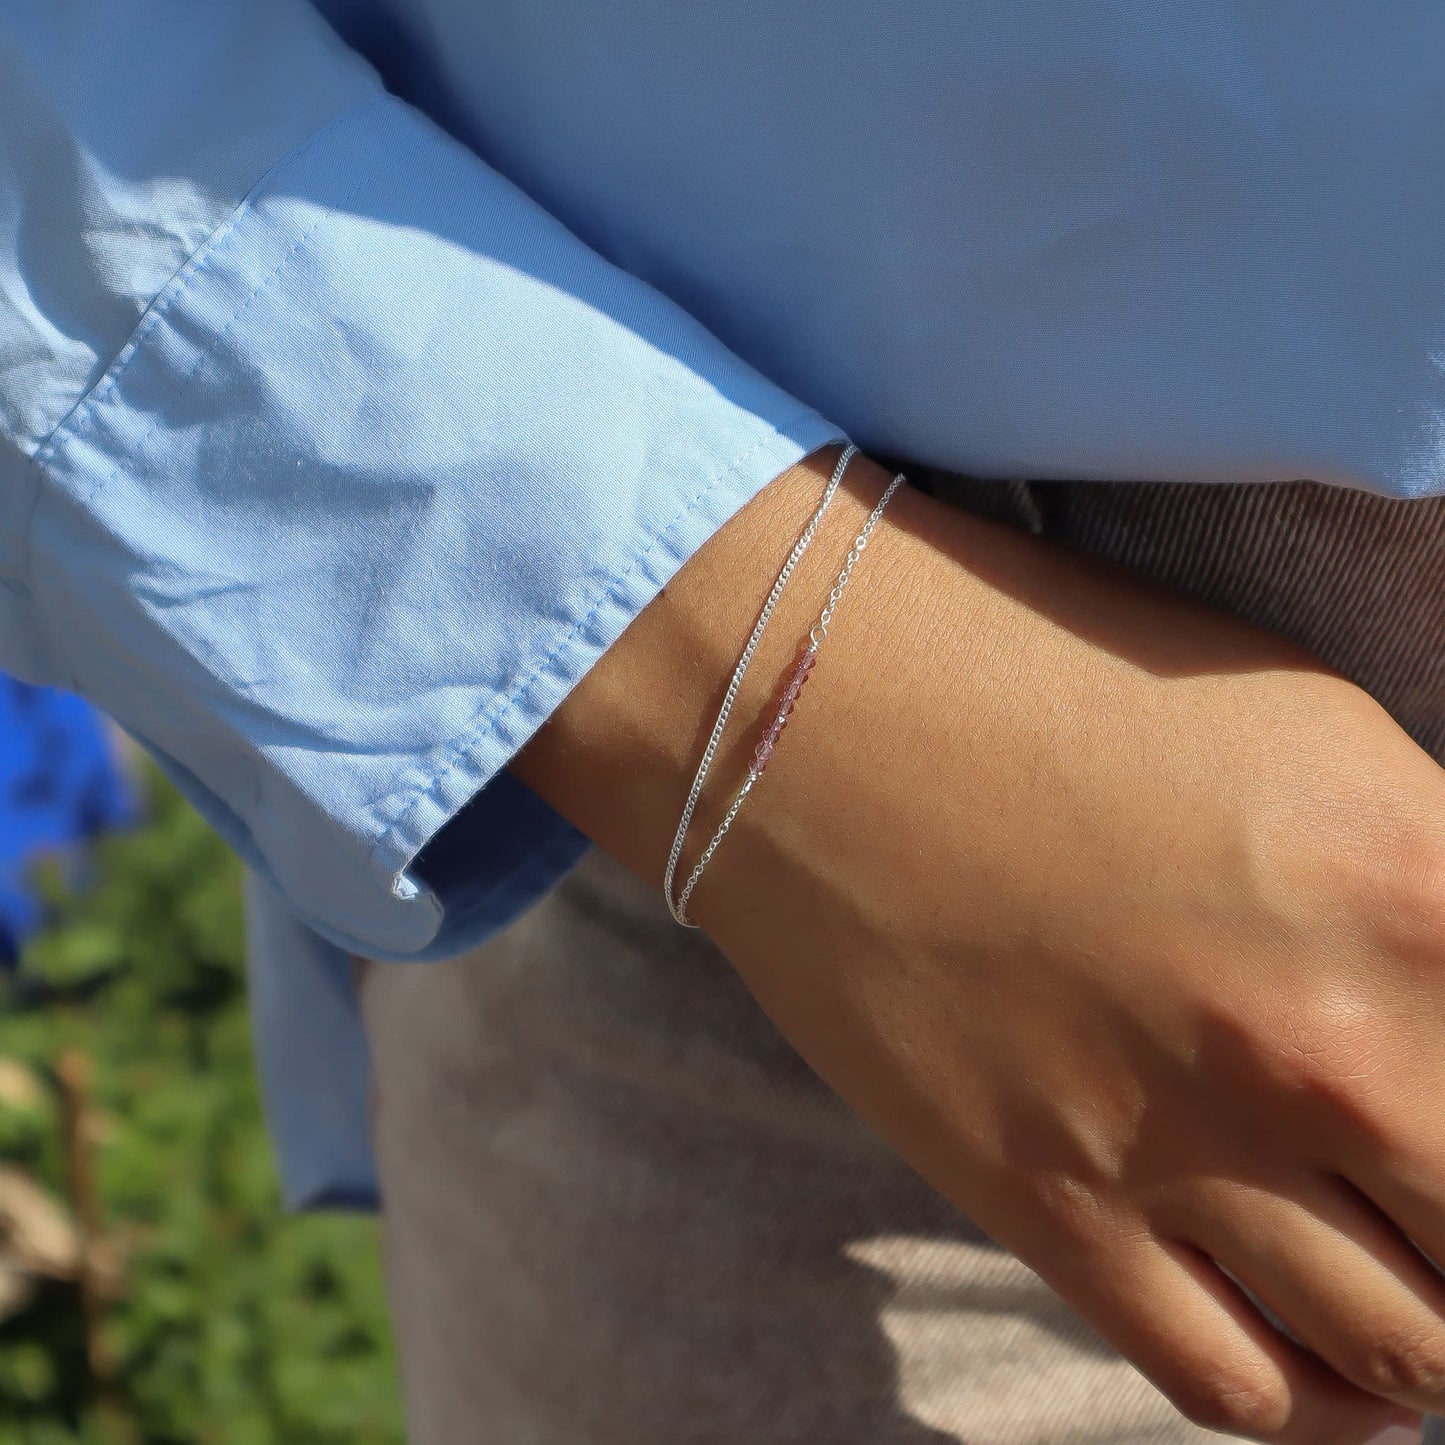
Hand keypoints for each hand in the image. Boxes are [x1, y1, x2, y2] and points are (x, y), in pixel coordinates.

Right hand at [516, 446, 1441, 1442]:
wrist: (814, 715)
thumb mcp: (1305, 727)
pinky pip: (1239, 1386)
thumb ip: (1437, 877)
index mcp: (1418, 891)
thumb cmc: (1050, 678)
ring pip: (1409, 1352)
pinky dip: (1318, 1395)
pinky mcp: (1050, 1208)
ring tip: (1410, 1269)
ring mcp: (1181, 1147)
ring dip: (1436, 1329)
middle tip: (1435, 1183)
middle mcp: (1325, 1047)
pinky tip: (1327, 1351)